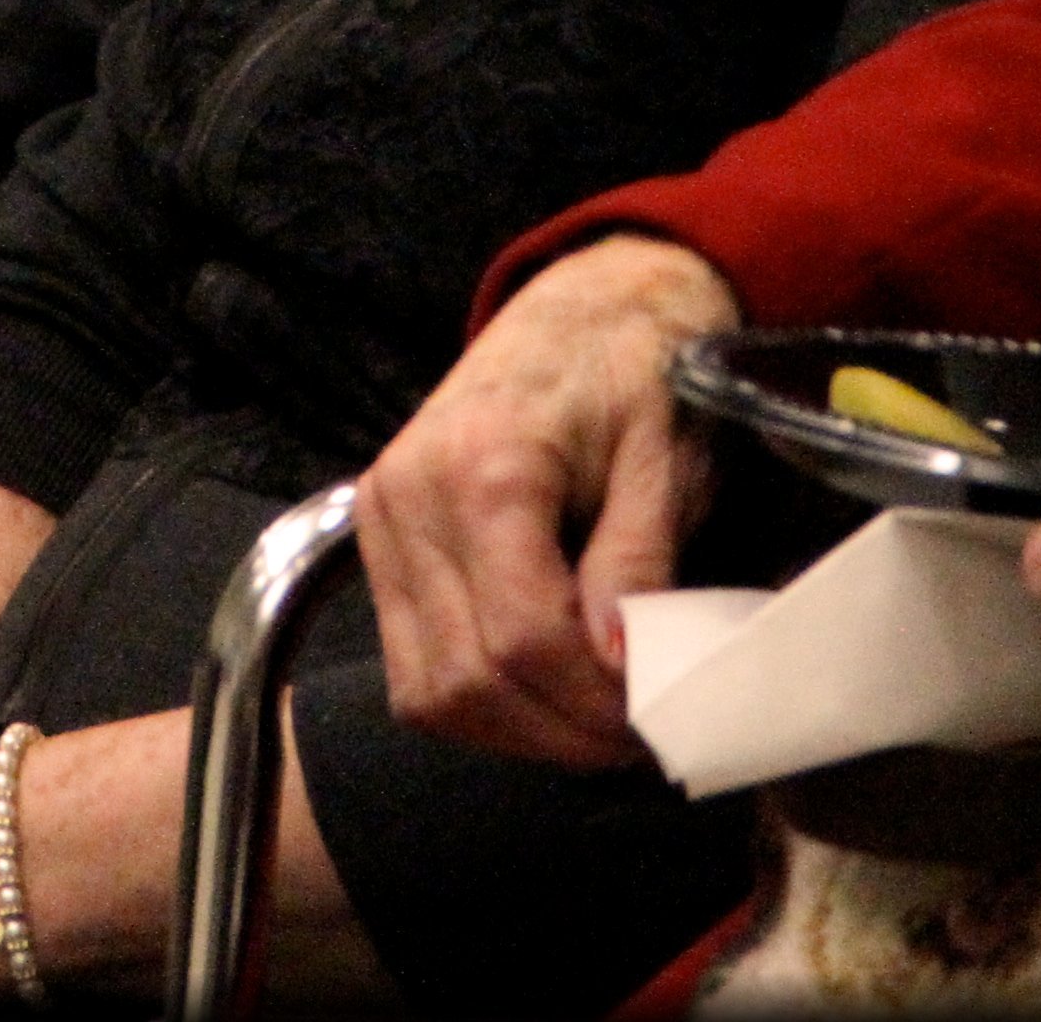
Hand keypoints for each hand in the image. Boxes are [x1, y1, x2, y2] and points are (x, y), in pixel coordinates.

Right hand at [360, 232, 734, 767]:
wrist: (585, 301)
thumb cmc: (637, 367)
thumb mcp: (664, 453)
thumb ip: (637, 558)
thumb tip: (623, 667)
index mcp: (485, 465)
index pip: (523, 637)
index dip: (593, 702)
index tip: (657, 719)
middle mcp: (411, 495)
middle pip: (470, 679)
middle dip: (560, 731)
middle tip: (635, 738)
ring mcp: (380, 518)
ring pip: (429, 691)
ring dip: (516, 733)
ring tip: (592, 727)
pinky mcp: (377, 536)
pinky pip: (411, 666)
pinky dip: (475, 704)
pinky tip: (540, 698)